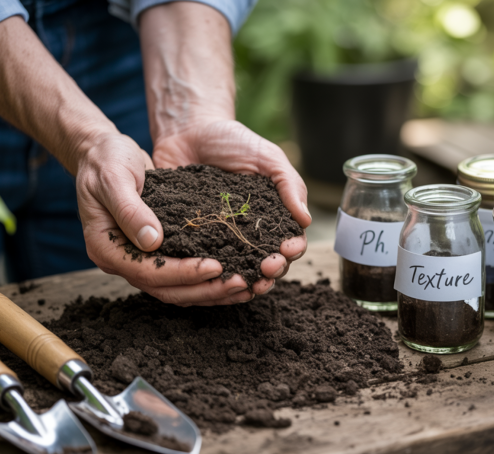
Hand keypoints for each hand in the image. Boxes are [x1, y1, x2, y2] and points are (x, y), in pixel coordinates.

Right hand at [76, 132, 258, 305]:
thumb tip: (152, 241)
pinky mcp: (155, 252)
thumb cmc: (105, 160)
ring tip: (244, 286)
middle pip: (166, 290)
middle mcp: (122, 261)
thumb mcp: (113, 178)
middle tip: (240, 283)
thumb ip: (129, 209)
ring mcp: (138, 259)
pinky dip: (208, 279)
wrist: (102, 152)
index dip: (183, 273)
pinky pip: (182, 274)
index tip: (215, 266)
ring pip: (177, 289)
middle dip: (205, 289)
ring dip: (211, 291)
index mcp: (106, 249)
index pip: (147, 272)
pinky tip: (235, 274)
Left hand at [152, 119, 311, 296]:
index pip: (289, 241)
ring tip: (246, 283)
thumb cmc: (232, 141)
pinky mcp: (193, 239)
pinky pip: (203, 260)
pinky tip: (213, 276)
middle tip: (267, 268)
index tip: (288, 248)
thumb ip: (289, 185)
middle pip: (267, 262)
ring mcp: (221, 238)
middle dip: (272, 270)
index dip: (292, 250)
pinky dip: (210, 273)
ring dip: (246, 280)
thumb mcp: (267, 157)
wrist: (187, 131)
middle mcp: (249, 232)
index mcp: (272, 215)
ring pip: (238, 269)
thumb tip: (305, 220)